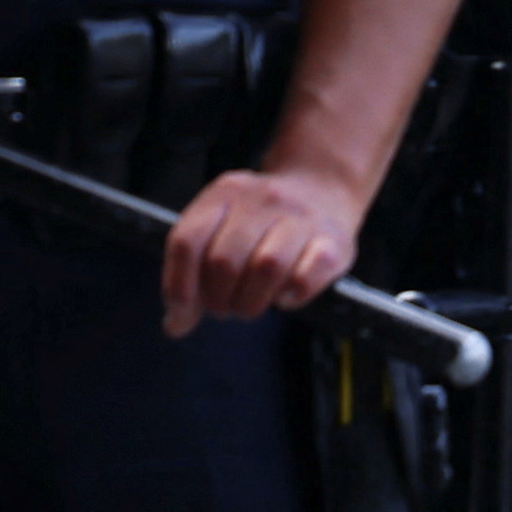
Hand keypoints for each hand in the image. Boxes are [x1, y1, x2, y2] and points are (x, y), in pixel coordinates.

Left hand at [158, 163, 367, 335]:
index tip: (182, 315)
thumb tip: (177, 324)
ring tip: (251, 304)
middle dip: (219, 300)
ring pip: (266, 268)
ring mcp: (302, 217)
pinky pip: (304, 279)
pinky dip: (289, 298)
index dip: (179, 287)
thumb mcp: (220, 227)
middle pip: (224, 261)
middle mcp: (263, 199)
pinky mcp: (335, 241)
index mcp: (225, 193)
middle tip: (225, 308)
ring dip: (251, 302)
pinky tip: (285, 295)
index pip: (187, 242)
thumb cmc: (262, 221)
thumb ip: (192, 270)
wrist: (323, 187)